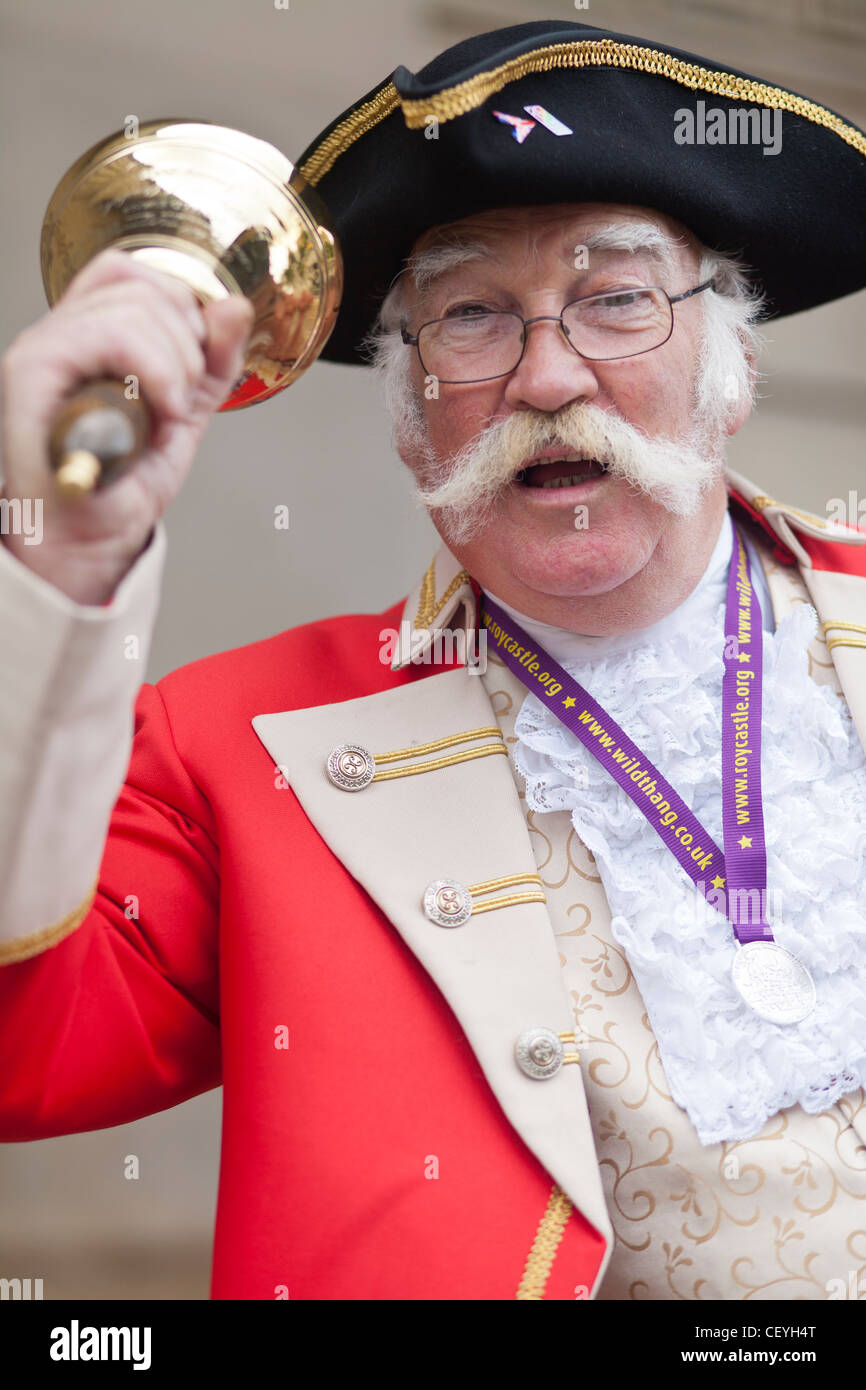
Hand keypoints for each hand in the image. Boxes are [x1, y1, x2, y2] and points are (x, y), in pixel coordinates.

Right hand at [0, 248, 254, 602]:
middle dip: (186, 346)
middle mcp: (57, 334)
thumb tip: (234, 305)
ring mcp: (42, 350)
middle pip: (142, 286)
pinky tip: (160, 414)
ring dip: (175, 367)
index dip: (180, 303)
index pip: (130, 272)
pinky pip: (109, 337)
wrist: (92, 537)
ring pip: (132, 308)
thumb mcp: (186, 409)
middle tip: (179, 400)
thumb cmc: (122, 481)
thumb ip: (213, 357)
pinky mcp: (33, 373)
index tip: (194, 360)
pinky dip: (157, 374)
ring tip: (165, 413)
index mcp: (85, 334)